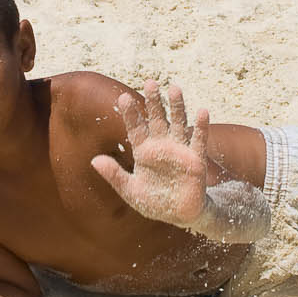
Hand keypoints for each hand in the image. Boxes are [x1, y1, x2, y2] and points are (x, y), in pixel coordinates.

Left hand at [93, 82, 212, 229]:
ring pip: (178, 123)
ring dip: (177, 107)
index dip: (131, 114)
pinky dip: (201, 127)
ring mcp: (179, 150)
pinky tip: (202, 112)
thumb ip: (114, 175)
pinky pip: (199, 140)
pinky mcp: (196, 159)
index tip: (123, 98)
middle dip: (153, 101)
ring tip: (174, 88)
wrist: (179, 214)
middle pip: (157, 118)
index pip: (136, 128)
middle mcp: (161, 145)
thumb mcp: (131, 191)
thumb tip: (94, 160)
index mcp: (144, 151)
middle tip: (150, 82)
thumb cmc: (154, 201)